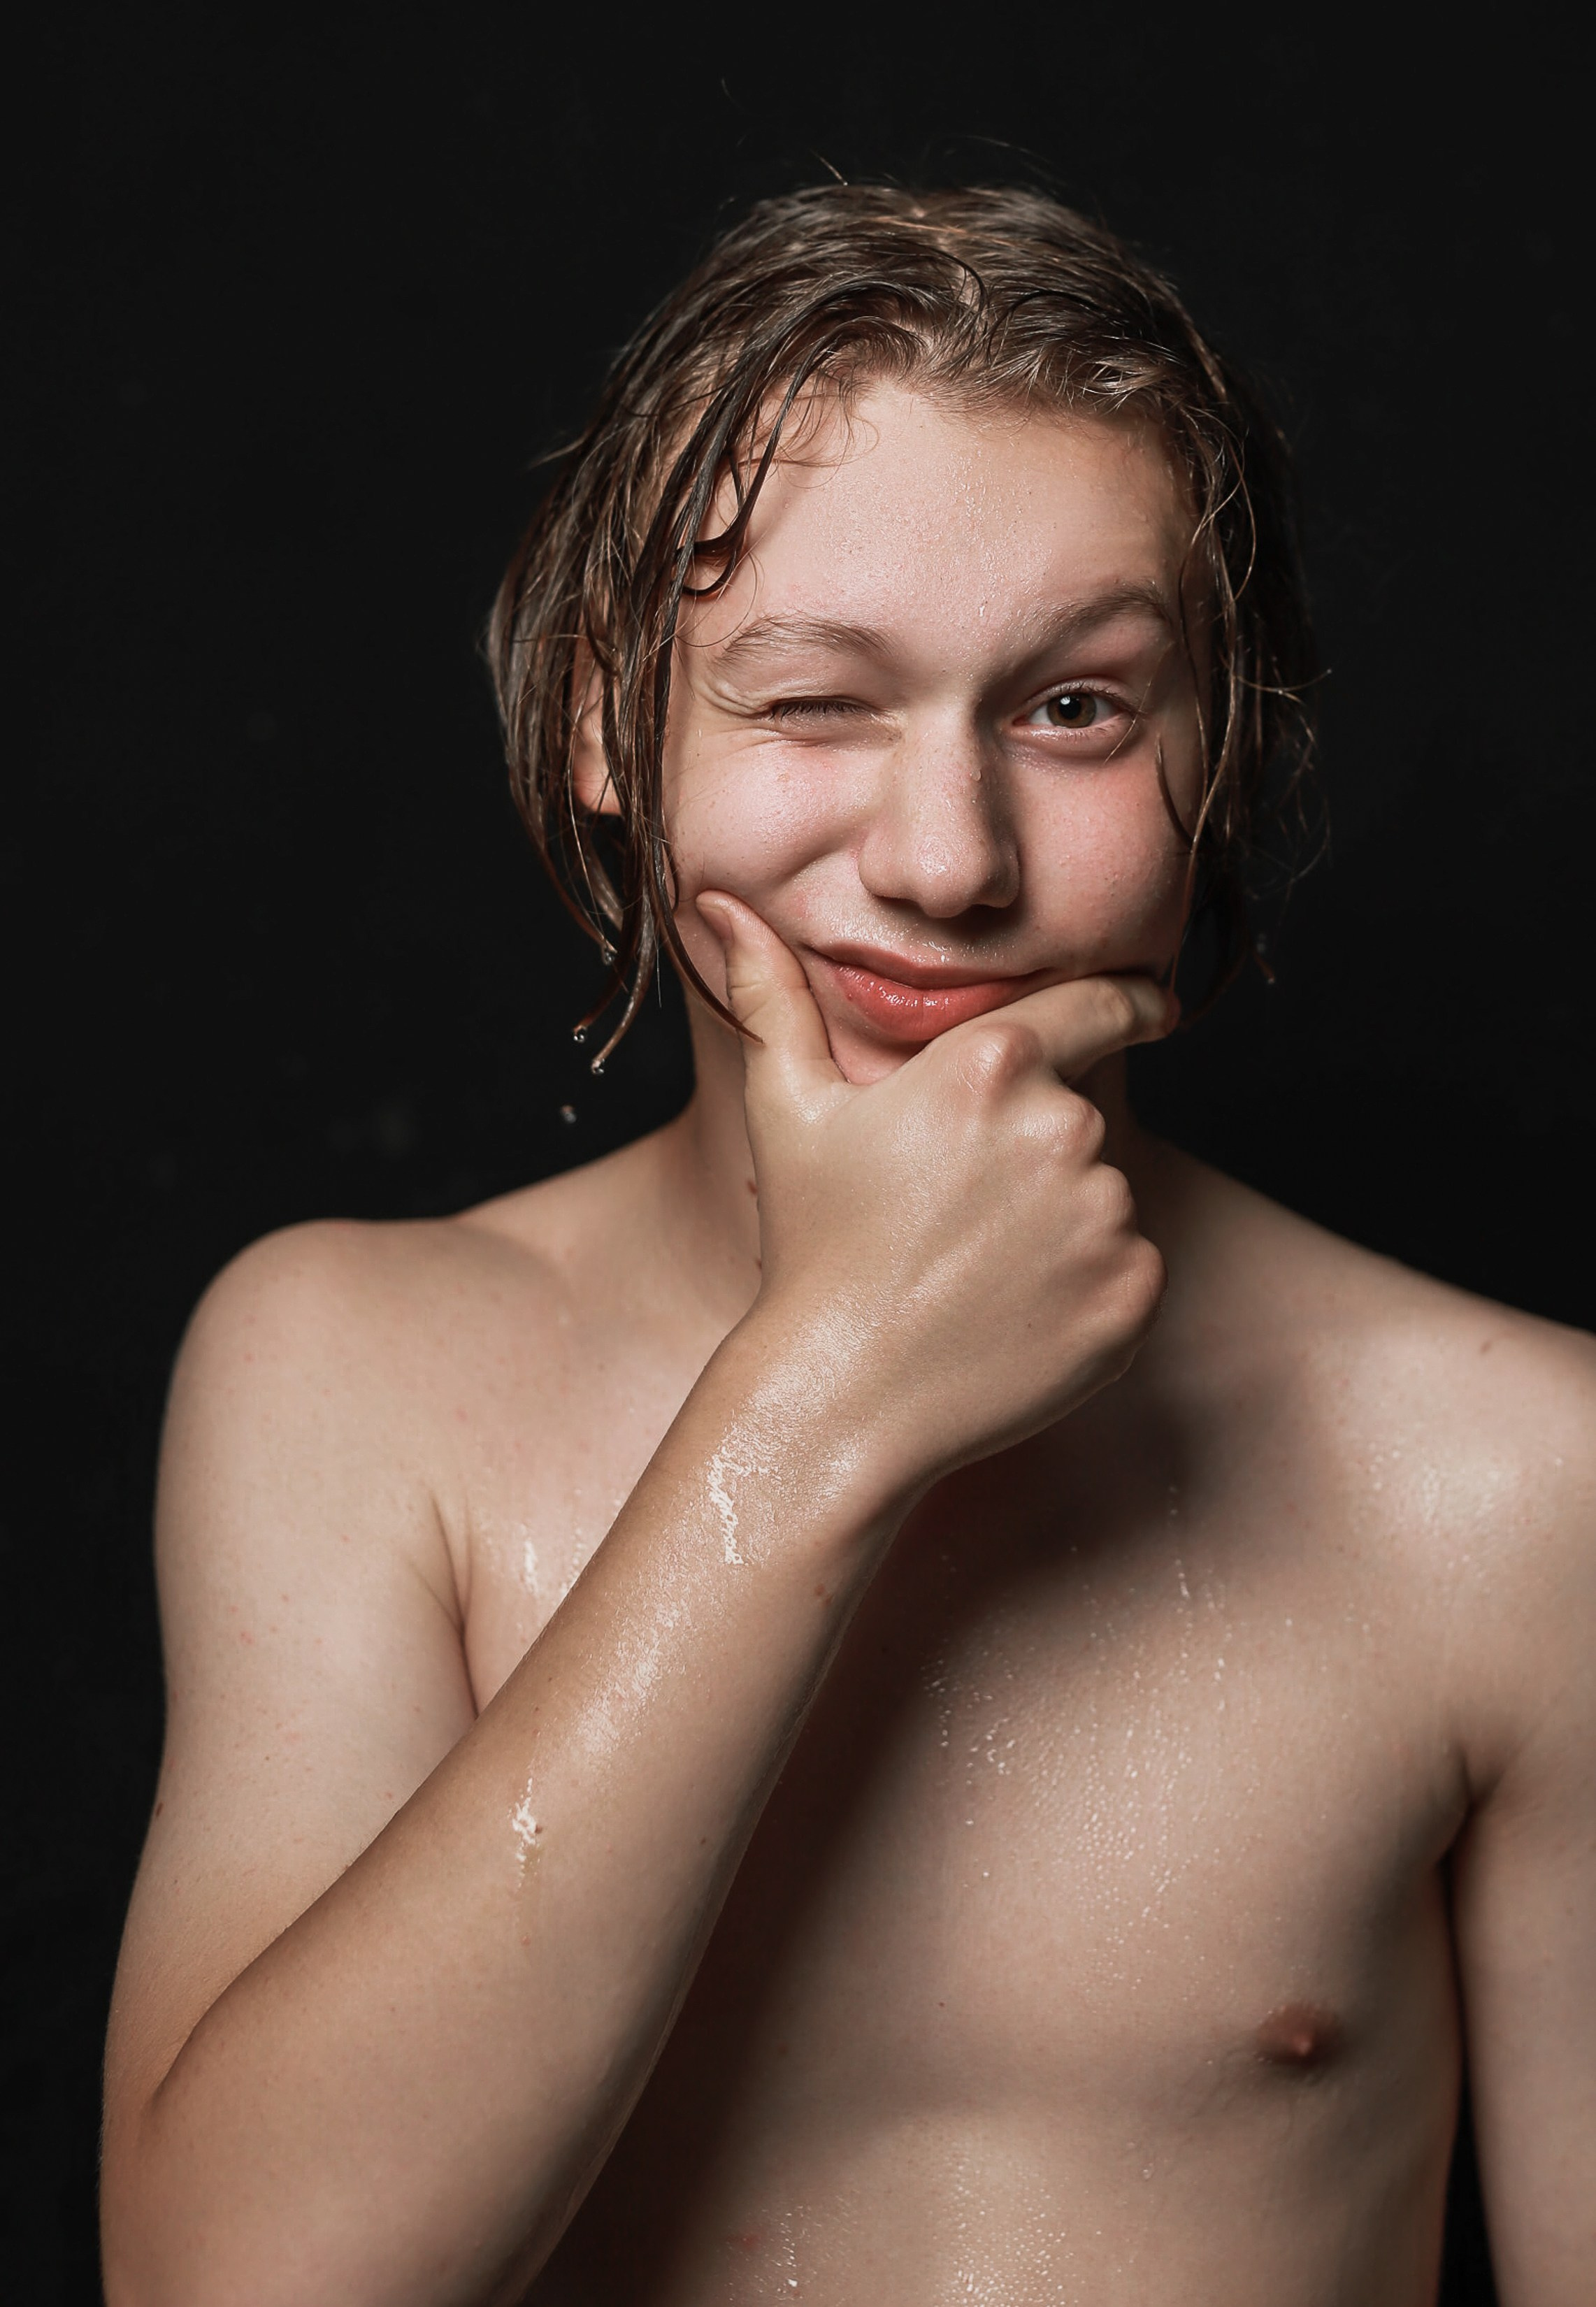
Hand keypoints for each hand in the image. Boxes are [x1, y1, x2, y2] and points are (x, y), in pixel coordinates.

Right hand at [698, 893, 1171, 1492]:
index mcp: (992, 1065)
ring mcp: (1106, 1216)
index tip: (1156, 1005)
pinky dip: (1085, 1289)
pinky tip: (1009, 1316)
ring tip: (972, 1272)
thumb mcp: (787, 1108)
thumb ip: (770, 995)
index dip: (1134, 1000)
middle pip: (1079, 1118)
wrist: (843, 1395)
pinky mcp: (1133, 1295)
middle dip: (1033, 1154)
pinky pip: (1128, 1270)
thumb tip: (722, 905)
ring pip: (1103, 1197)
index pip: (1100, 1004)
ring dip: (1057, 1224)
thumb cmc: (812, 1245)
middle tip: (957, 1215)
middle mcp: (1064, 1128)